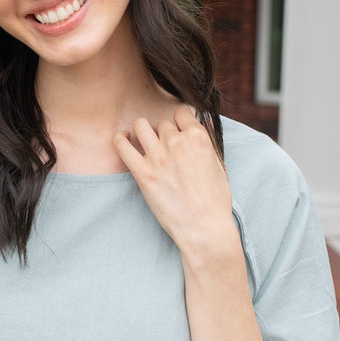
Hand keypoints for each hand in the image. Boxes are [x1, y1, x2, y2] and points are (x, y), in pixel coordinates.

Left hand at [113, 105, 239, 265]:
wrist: (203, 228)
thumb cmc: (215, 200)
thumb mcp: (220, 166)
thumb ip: (208, 142)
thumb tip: (202, 123)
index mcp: (198, 138)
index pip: (181, 112)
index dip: (179, 121)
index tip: (178, 131)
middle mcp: (177, 143)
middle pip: (162, 122)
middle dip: (164, 132)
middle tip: (166, 148)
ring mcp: (158, 157)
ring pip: (141, 126)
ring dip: (143, 131)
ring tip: (145, 141)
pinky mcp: (142, 173)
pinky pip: (122, 146)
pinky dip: (120, 139)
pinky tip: (123, 139)